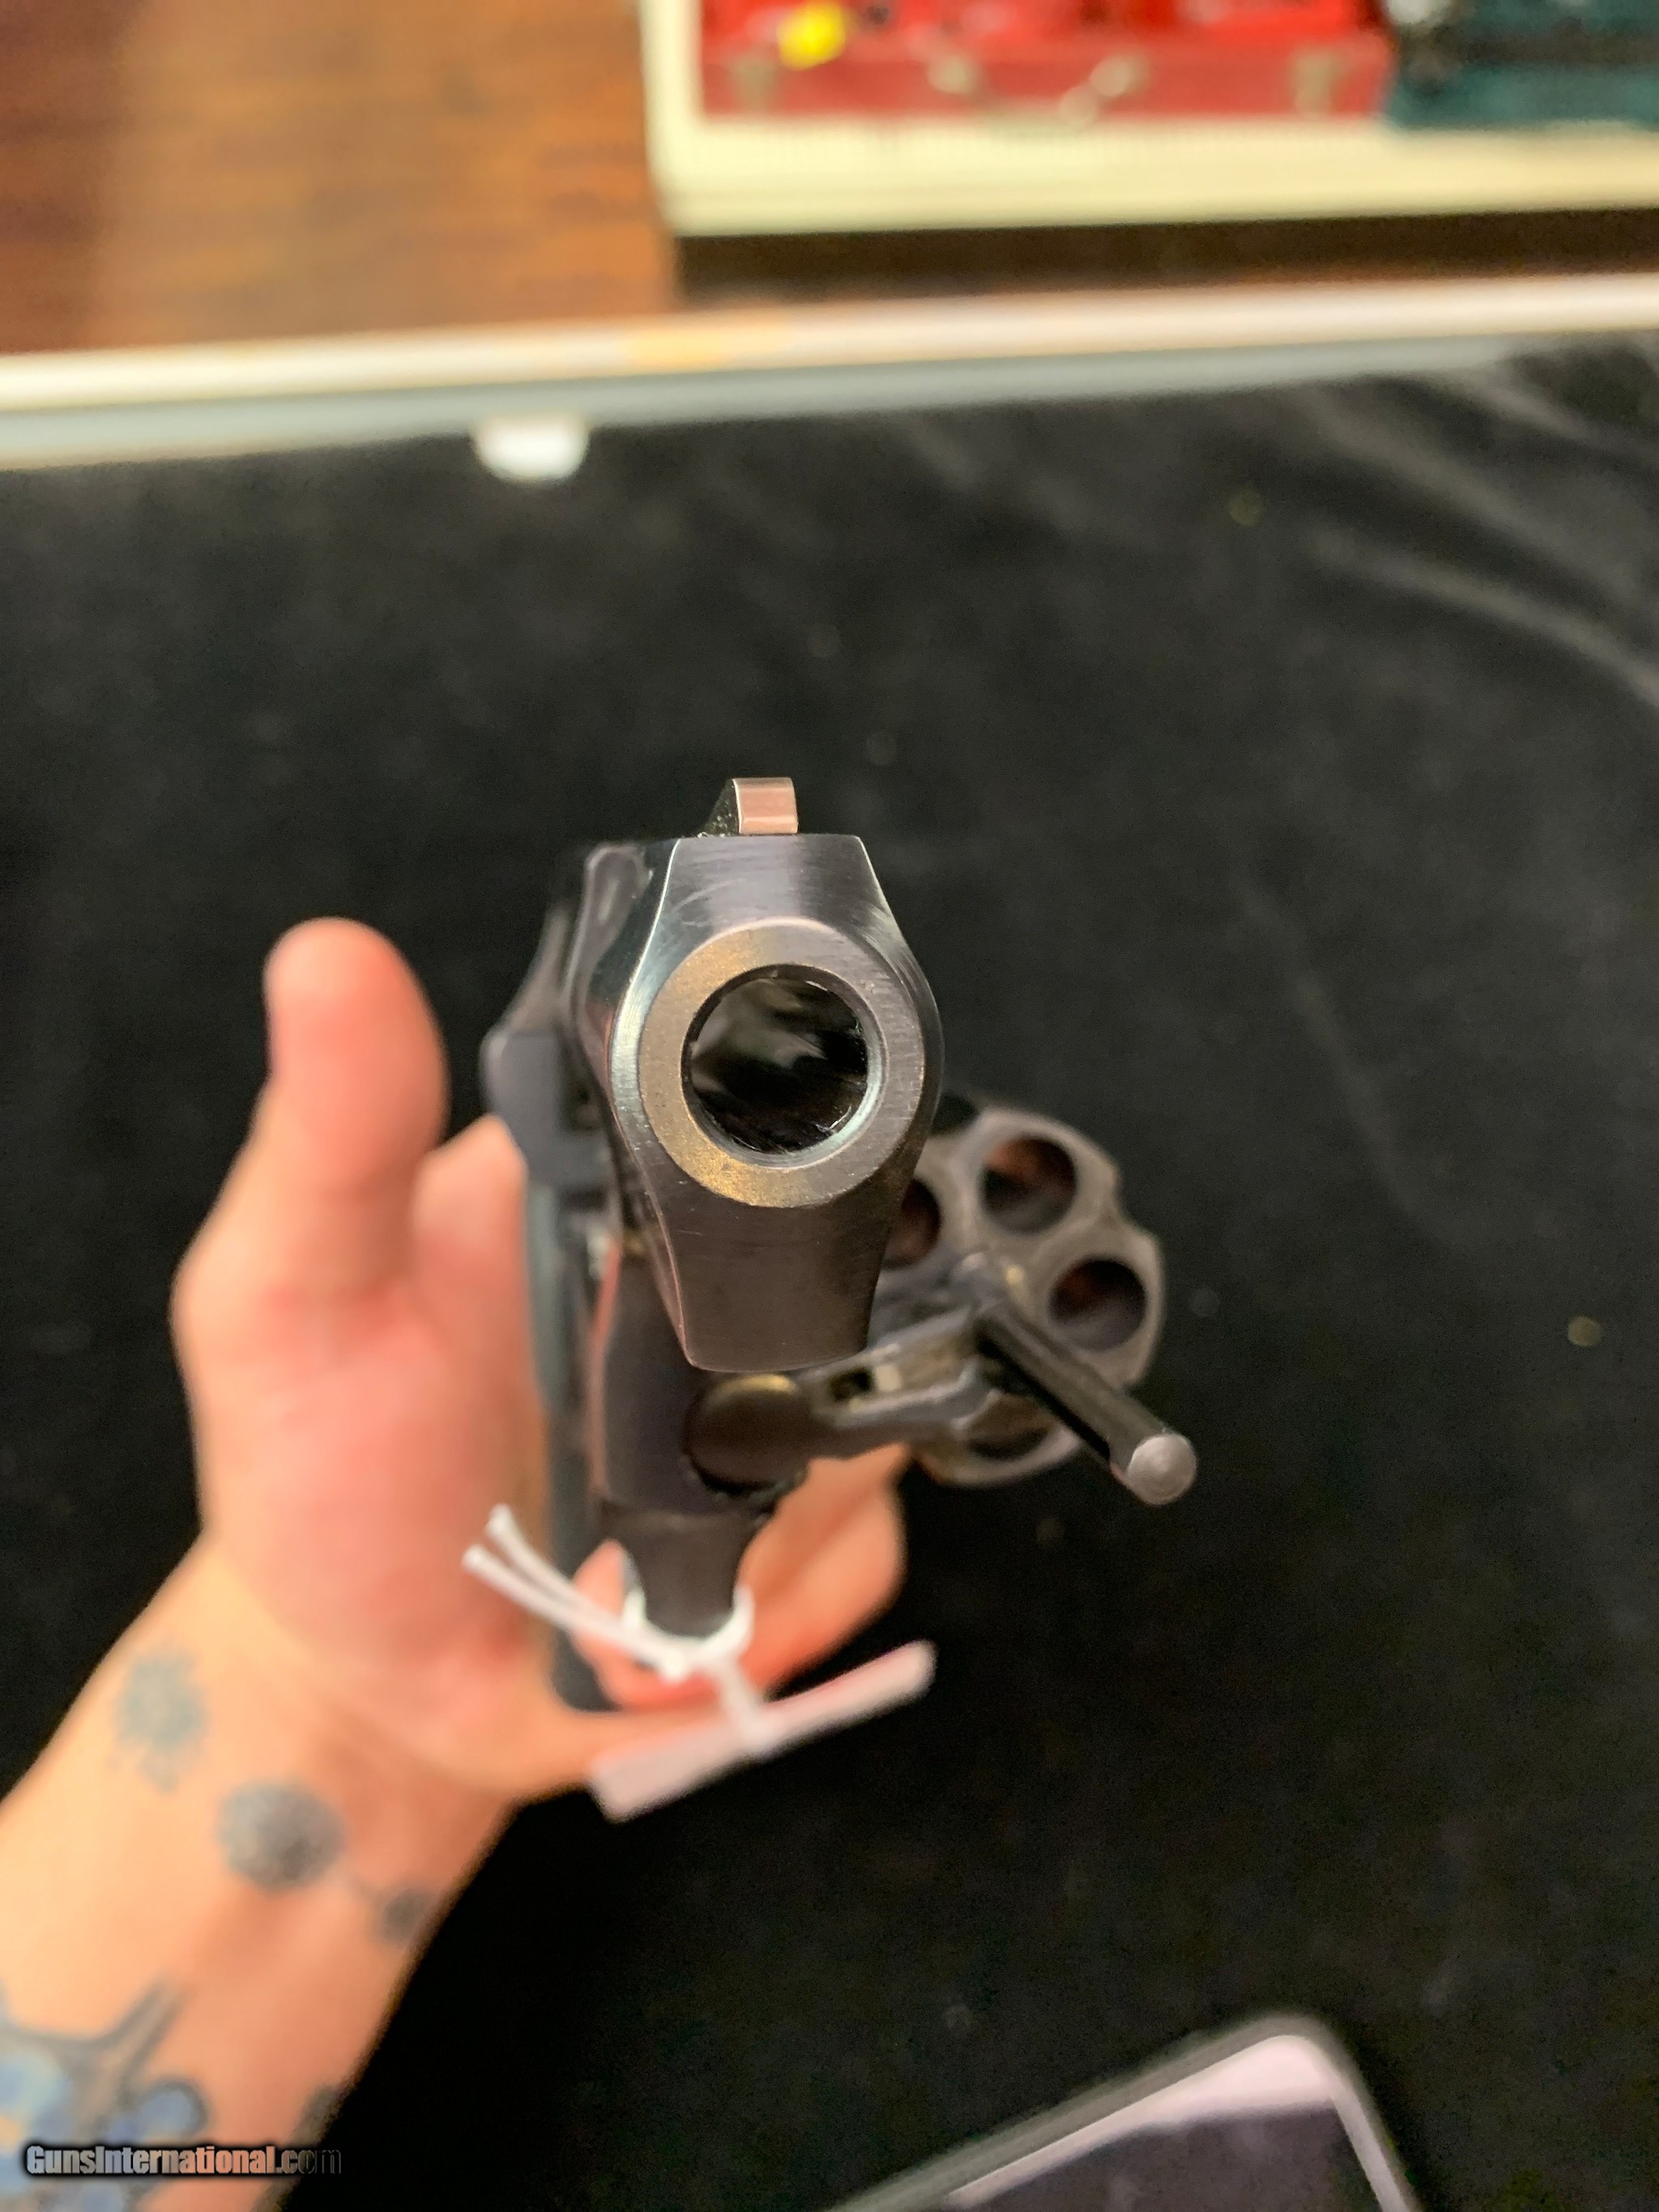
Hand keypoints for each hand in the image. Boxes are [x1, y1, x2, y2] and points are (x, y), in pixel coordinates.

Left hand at [171, 921, 904, 1803]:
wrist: (371, 1687)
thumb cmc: (316, 1472)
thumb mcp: (285, 1300)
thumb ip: (326, 1143)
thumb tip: (326, 954)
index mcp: (611, 1191)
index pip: (758, 1104)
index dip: (784, 1137)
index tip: (703, 1256)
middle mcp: (717, 1287)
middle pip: (865, 1273)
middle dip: (774, 1388)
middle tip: (626, 1465)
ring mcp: (780, 1410)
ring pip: (880, 1420)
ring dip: (756, 1523)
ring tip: (610, 1570)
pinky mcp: (812, 1537)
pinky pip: (867, 1550)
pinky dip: (774, 1607)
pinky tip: (657, 1624)